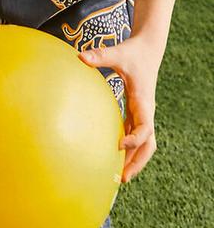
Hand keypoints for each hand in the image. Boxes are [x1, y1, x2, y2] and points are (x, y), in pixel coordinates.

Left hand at [79, 36, 160, 182]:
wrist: (147, 50)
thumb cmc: (132, 52)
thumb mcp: (118, 52)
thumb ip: (100, 56)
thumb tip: (79, 56)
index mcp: (143, 101)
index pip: (145, 127)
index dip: (134, 139)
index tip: (119, 145)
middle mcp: (145, 111)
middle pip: (148, 145)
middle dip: (138, 162)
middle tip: (122, 178)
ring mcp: (142, 113)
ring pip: (144, 144)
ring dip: (134, 160)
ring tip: (118, 176)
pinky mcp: (136, 111)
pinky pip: (135, 135)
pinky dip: (129, 148)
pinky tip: (113, 155)